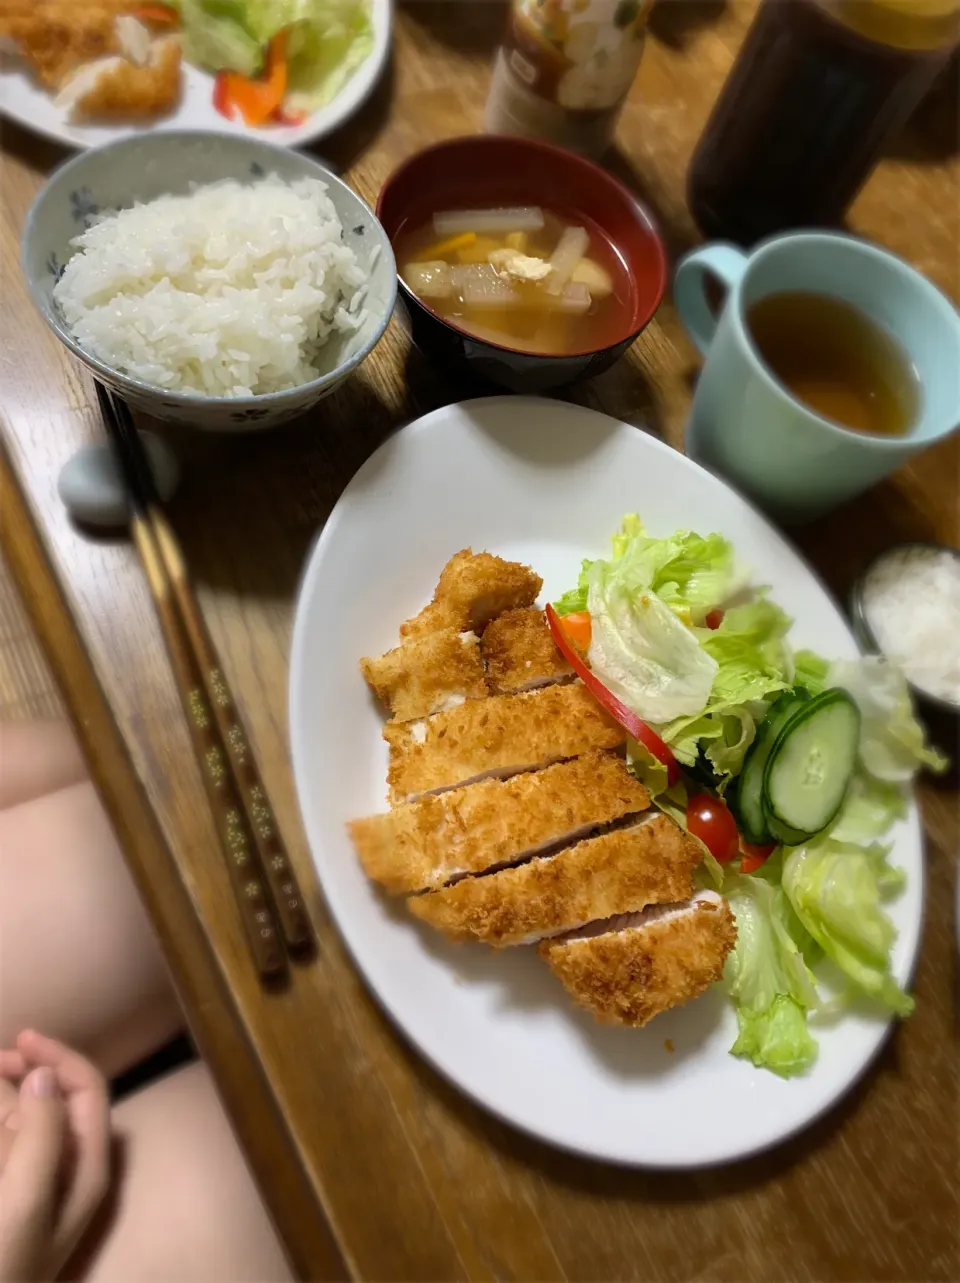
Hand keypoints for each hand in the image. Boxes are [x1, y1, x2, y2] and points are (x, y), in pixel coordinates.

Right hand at [0, 1031, 110, 1281]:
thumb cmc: (4, 1266)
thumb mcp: (26, 1199)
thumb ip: (42, 1134)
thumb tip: (44, 1074)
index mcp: (87, 1167)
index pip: (87, 1090)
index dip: (58, 1057)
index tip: (20, 1038)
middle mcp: (68, 1171)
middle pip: (55, 1100)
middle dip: (27, 1071)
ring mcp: (36, 1186)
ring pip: (26, 1122)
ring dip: (7, 1097)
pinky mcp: (12, 1199)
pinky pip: (9, 1147)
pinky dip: (1, 1126)